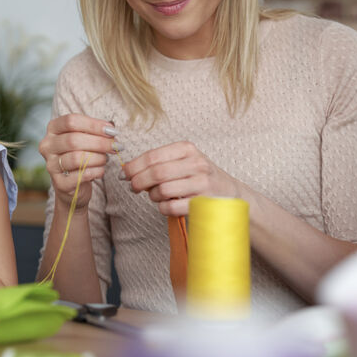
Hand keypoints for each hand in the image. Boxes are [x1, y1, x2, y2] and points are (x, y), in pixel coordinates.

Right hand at [39, 114, 117, 208]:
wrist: (73, 185)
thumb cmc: (81, 155)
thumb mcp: (86, 138)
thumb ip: (96, 132)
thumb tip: (112, 131)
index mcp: (53, 129)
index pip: (71, 121)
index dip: (94, 125)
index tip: (112, 131)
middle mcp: (47, 145)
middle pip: (74, 140)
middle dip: (99, 143)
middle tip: (116, 146)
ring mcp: (51, 165)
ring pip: (76, 158)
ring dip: (98, 158)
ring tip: (106, 159)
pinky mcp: (59, 183)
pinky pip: (81, 175)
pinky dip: (96, 171)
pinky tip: (101, 170)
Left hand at [122, 141, 238, 215]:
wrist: (231, 194)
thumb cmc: (200, 177)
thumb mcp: (183, 161)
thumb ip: (158, 163)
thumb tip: (128, 171)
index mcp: (187, 149)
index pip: (152, 156)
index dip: (134, 166)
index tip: (124, 174)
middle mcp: (196, 163)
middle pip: (156, 173)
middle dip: (138, 182)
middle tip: (133, 187)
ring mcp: (201, 183)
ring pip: (162, 190)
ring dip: (152, 196)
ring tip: (156, 196)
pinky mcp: (202, 203)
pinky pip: (171, 207)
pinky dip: (163, 208)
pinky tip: (167, 205)